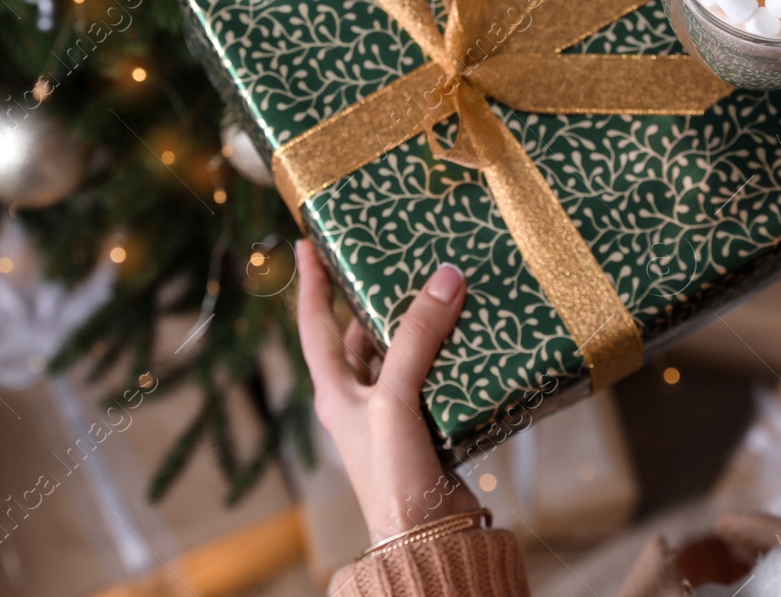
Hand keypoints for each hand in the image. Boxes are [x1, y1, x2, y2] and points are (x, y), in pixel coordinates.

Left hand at [295, 240, 478, 541]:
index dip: (312, 283)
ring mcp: (394, 414)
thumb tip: (445, 278)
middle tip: (398, 259)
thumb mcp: (395, 396)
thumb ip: (418, 337)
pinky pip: (438, 378)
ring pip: (406, 355)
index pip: (315, 324)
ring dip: (424, 327)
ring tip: (445, 286)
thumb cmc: (392, 472)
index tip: (308, 244)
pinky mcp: (429, 426)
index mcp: (335, 391)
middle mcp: (360, 399)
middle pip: (365, 335)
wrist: (429, 537)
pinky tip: (472, 335)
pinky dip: (452, 356)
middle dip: (380, 300)